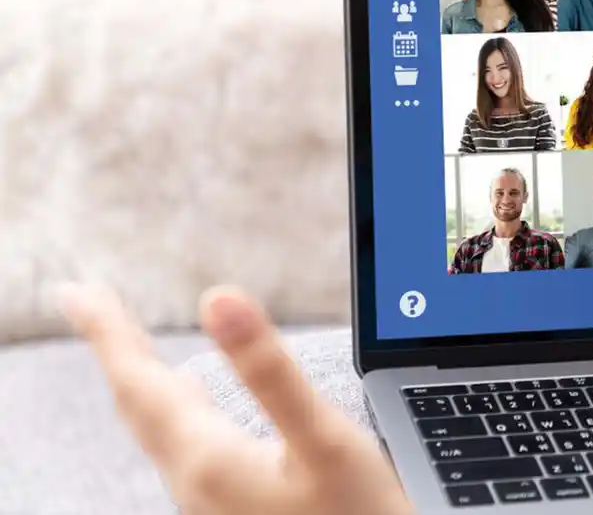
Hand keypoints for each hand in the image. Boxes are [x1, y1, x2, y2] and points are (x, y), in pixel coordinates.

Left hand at [59, 282, 414, 514]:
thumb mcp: (324, 438)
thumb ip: (270, 371)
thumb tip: (219, 300)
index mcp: (209, 457)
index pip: (139, 380)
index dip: (106, 330)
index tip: (78, 290)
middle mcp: (195, 482)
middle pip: (136, 402)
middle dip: (113, 346)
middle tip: (87, 299)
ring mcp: (208, 501)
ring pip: (154, 427)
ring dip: (137, 376)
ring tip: (127, 342)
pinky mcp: (228, 507)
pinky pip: (178, 446)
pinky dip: (166, 406)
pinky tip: (184, 404)